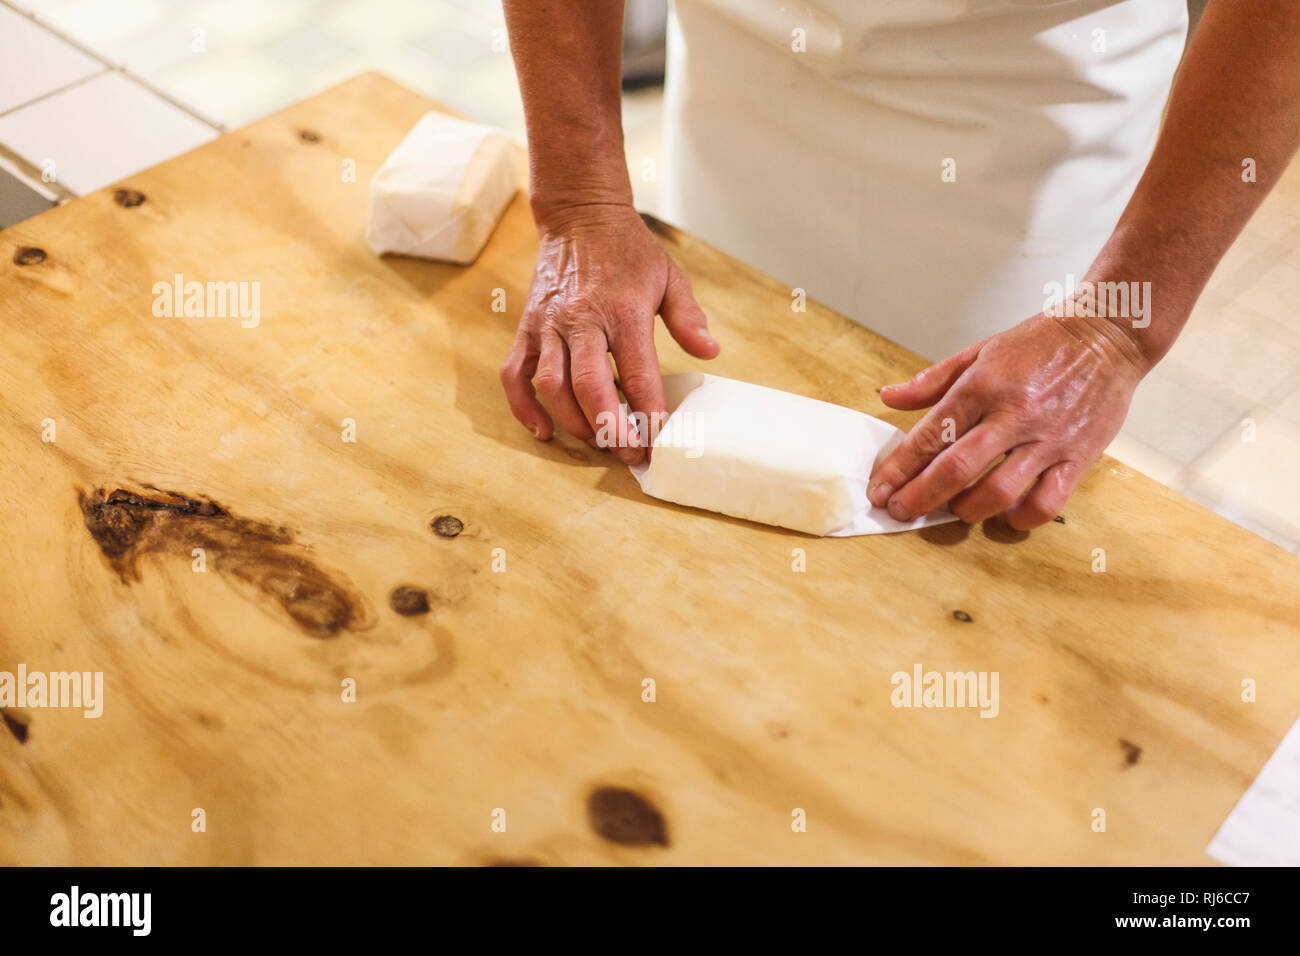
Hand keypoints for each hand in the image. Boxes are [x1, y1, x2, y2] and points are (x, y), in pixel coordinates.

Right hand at [500, 204, 718, 463]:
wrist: (580, 216)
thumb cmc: (629, 252)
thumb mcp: (669, 276)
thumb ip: (688, 317)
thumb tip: (710, 353)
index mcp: (623, 310)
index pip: (638, 372)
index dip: (648, 412)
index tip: (658, 440)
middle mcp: (582, 320)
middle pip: (589, 386)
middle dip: (609, 427)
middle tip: (629, 454)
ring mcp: (549, 325)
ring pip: (551, 385)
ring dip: (573, 422)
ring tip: (596, 442)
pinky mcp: (526, 328)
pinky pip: (515, 375)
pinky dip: (524, 407)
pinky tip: (544, 430)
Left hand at [867, 309, 1149, 529]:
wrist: (1109, 332)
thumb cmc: (1040, 343)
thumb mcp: (980, 352)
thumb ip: (933, 380)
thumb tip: (889, 395)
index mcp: (983, 386)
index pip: (930, 435)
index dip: (899, 469)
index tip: (880, 490)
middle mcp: (1013, 414)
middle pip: (956, 469)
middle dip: (921, 497)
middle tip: (901, 511)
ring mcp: (1047, 438)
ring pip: (999, 491)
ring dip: (967, 510)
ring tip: (954, 510)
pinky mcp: (1079, 455)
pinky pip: (1047, 501)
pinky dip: (1022, 517)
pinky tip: (1007, 516)